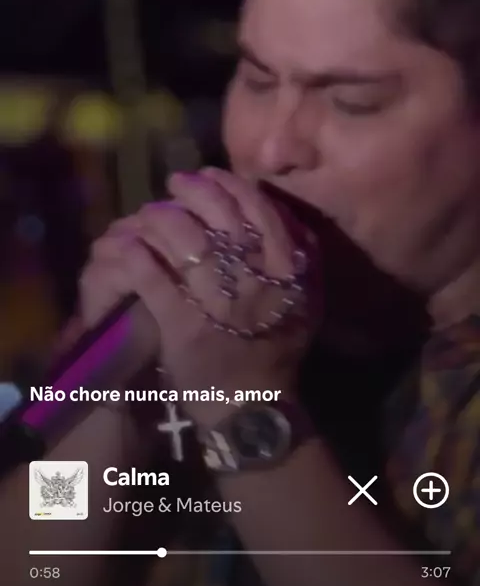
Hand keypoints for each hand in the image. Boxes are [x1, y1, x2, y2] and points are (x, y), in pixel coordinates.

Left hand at [78, 168, 320, 421]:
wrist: (253, 410)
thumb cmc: (275, 353)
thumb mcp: (306, 305)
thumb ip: (305, 261)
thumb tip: (289, 214)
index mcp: (291, 276)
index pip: (264, 213)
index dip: (232, 188)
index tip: (209, 175)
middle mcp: (260, 286)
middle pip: (223, 221)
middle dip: (194, 195)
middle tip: (173, 185)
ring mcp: (222, 308)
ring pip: (189, 246)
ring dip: (162, 221)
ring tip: (146, 215)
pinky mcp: (186, 330)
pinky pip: (157, 284)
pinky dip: (139, 260)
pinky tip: (127, 247)